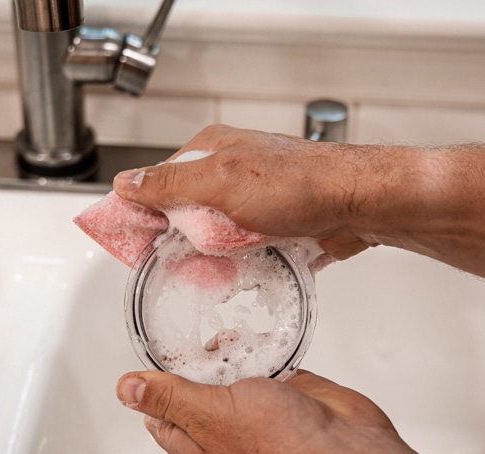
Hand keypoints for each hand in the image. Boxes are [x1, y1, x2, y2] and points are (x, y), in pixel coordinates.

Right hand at [112, 125, 375, 258]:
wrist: (359, 204)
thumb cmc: (298, 185)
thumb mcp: (221, 182)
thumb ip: (170, 184)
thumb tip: (126, 183)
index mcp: (211, 150)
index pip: (159, 182)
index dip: (144, 215)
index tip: (136, 246)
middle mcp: (231, 171)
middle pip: (187, 212)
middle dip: (182, 241)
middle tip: (182, 265)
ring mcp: (254, 198)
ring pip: (216, 234)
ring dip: (213, 256)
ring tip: (216, 272)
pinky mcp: (274, 223)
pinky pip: (244, 247)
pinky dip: (240, 262)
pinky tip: (241, 272)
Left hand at [116, 370, 484, 453]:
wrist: (346, 449)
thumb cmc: (282, 446)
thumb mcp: (208, 413)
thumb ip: (168, 397)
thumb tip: (126, 388)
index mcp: (196, 441)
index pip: (160, 411)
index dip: (153, 382)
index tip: (152, 350)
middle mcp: (225, 426)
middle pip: (196, 384)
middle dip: (195, 358)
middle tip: (194, 336)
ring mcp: (258, 407)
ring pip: (232, 369)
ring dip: (230, 348)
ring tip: (229, 335)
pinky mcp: (288, 390)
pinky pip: (266, 360)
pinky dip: (262, 346)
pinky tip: (258, 334)